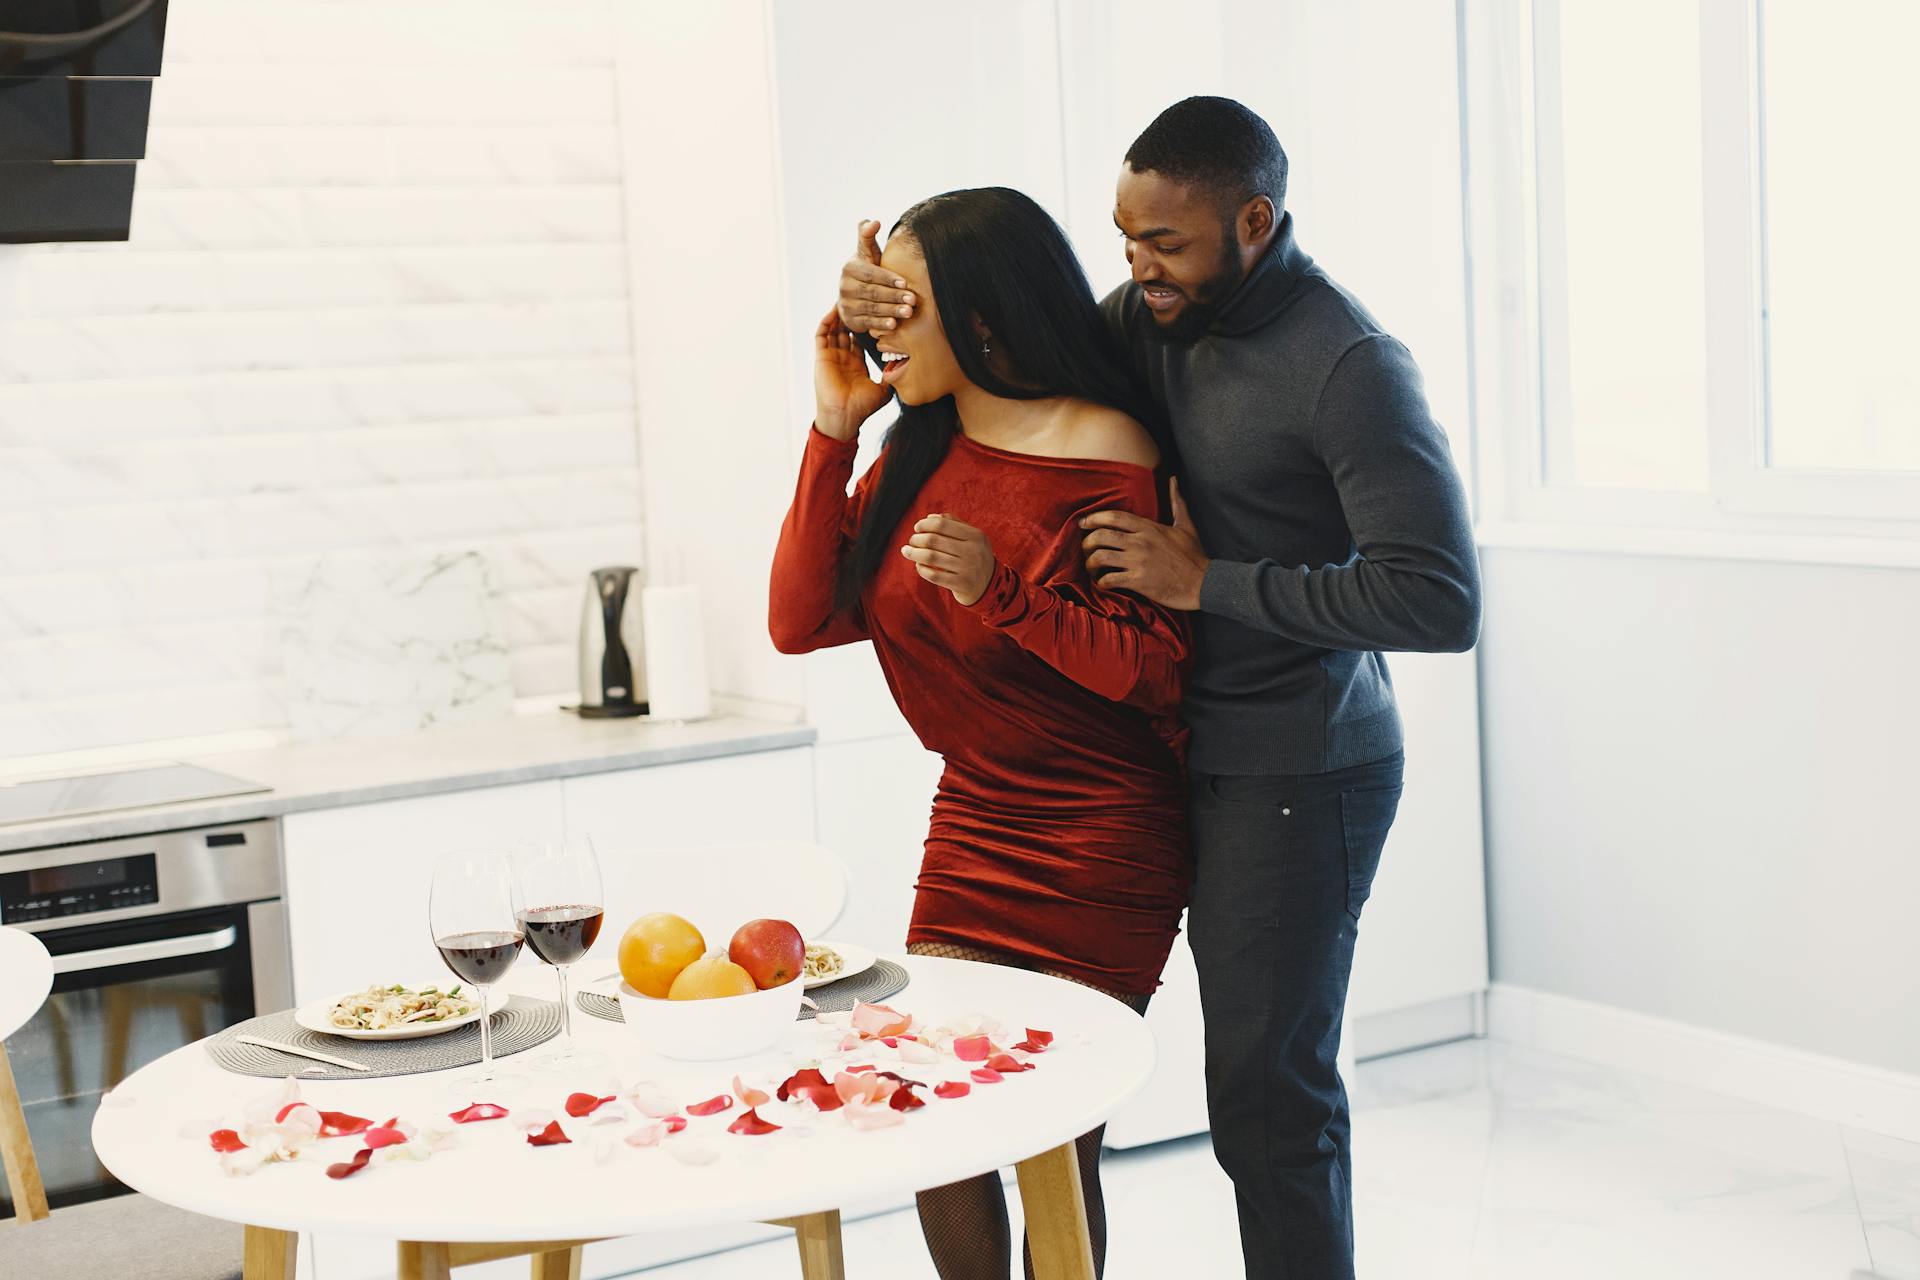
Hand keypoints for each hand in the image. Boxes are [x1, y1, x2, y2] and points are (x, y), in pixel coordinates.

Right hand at [813, 306, 891, 440]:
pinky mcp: (821, 357)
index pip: (861, 339)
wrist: (845, 417)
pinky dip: (827, 321)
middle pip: (846, 330)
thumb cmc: (862, 408)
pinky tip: (835, 309)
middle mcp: (843, 358)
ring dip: (840, 315)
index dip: (867, 326)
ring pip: (833, 329)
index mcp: (856, 364)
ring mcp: (831, 357)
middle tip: (861, 299)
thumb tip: (904, 367)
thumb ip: (891, 377)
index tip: (877, 312)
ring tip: (847, 298)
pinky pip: (821, 334)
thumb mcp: (882, 390)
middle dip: (853, 316)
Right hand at [837, 218, 916, 336]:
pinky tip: (894, 325)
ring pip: (872, 308)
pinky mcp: (850, 320)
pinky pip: (868, 323)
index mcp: (850, 268)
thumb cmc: (867, 269)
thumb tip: (874, 221)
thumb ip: (868, 236)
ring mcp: (846, 304)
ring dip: (891, 311)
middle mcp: (844, 286)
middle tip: (913, 300)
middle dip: (894, 296)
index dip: (888, 278)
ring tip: (908, 312)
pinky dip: (881, 324)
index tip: (905, 282)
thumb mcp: (867, 253)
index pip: (871, 274)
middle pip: (873, 292)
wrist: (854, 294)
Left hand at [900, 513, 993, 607]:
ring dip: (914, 553)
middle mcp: (973, 551)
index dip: (925, 524)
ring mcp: (968, 569)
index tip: (917, 528)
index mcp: (976, 535)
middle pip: (933, 540)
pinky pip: (933, 575)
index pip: (942, 524)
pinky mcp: (961, 584)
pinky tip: (919, 565)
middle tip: (911, 541)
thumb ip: (954, 524)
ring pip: (931, 557)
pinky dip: (922, 569)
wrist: (989, 586)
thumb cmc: (975, 557)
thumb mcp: (972, 538)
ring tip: (907, 551)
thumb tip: (930, 517)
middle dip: (916, 539)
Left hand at [1079, 477, 1209, 609]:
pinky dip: (1101, 582)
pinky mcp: (1139, 581)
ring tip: (1092, 569)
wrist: (1203, 583)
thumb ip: (1176, 502)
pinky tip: (1103, 584)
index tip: (1083, 523)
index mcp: (1149, 527)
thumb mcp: (1186, 525)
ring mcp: (1138, 561)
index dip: (1094, 518)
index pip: (1114, 517)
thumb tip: (1173, 479)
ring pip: (1101, 557)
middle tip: (1086, 550)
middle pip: (1101, 536)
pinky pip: (1109, 579)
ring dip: (1091, 564)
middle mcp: (1140, 542)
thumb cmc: (1194, 555)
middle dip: (1087, 543)